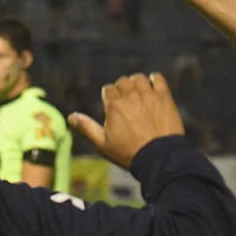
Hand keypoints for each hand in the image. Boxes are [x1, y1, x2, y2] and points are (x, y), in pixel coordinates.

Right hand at [68, 72, 183, 168]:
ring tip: (138, 94)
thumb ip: (87, 128)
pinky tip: (153, 87)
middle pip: (123, 82)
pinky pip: (157, 78)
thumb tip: (71, 117)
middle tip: (126, 101)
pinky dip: (154, 80)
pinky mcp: (164, 97)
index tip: (113, 105)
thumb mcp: (103, 144)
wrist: (158, 157)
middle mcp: (130, 96)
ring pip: (138, 78)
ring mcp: (148, 95)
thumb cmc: (129, 153)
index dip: (109, 97)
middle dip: (122, 89)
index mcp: (114, 106)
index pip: (108, 90)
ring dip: (136, 83)